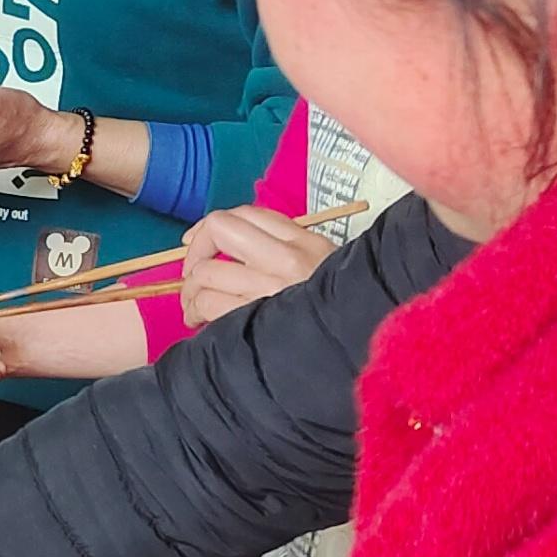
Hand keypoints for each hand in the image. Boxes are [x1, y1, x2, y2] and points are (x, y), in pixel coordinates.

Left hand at [180, 203, 336, 328]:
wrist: (367, 343)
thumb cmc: (339, 310)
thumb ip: (284, 250)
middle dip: (195, 254)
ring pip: (206, 273)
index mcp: (304, 242)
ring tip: (194, 307)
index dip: (210, 226)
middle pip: (219, 231)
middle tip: (193, 277)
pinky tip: (199, 320)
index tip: (197, 241)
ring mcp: (271, 290)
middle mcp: (287, 260)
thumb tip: (228, 251)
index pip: (245, 214)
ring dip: (190, 292)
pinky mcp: (258, 319)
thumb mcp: (324, 267)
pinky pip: (209, 305)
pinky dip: (196, 311)